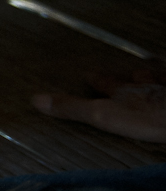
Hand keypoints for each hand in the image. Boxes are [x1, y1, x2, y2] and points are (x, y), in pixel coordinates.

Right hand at [34, 68, 165, 142]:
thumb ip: (72, 108)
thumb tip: (36, 99)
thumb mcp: (103, 115)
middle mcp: (142, 86)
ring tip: (149, 76)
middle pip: (133, 78)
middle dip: (128, 76)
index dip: (96, 79)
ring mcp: (164, 89)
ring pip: (156, 80)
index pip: (104, 82)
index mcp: (121, 90)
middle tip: (126, 73)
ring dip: (151, 78)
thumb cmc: (146, 117)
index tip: (88, 74)